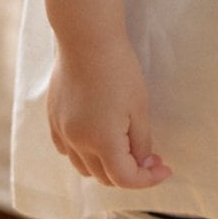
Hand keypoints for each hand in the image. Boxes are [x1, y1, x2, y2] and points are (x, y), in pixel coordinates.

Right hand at [48, 36, 172, 188]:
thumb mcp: (139, 107)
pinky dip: (83, 153)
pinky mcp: (53, 118)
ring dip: (105, 166)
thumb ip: (141, 142)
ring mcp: (61, 131)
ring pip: (83, 167)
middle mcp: (77, 142)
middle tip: (151, 158)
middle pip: (104, 177)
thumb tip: (142, 163)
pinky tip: (97, 137)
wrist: (87, 38)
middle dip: (129, 173)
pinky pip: (66, 149)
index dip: (148, 179)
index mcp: (102, 141)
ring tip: (124, 148)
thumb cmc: (119, 69)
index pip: (125, 179)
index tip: (164, 168)